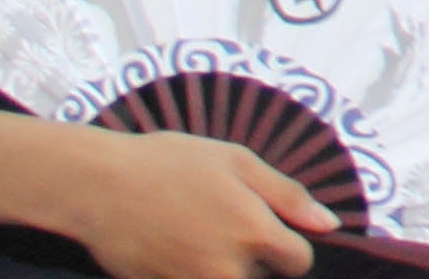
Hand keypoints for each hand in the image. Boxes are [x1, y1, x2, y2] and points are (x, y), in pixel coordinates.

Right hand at [56, 126, 329, 278]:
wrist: (99, 187)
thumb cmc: (170, 165)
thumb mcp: (237, 161)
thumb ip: (289, 196)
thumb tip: (329, 224)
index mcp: (255, 233)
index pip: (299, 262)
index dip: (289, 245)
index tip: (268, 228)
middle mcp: (229, 271)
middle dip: (254, 259)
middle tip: (222, 226)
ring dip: (223, 269)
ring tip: (197, 236)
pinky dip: (192, 273)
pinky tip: (176, 250)